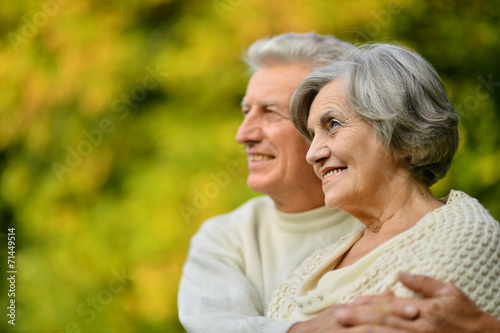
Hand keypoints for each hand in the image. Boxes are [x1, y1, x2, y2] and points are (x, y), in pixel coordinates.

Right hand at [288, 292, 417, 332]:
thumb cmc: (321, 327)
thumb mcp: (341, 312)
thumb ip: (366, 304)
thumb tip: (391, 291)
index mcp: (345, 310)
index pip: (372, 306)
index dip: (394, 307)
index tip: (416, 309)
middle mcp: (341, 318)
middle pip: (371, 316)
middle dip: (394, 316)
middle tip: (415, 315)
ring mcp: (338, 330)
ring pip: (366, 330)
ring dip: (387, 330)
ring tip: (405, 330)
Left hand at [353, 272, 499, 332]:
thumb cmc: (465, 313)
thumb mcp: (449, 291)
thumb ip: (423, 283)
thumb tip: (400, 273)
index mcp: (425, 310)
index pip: (392, 305)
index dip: (371, 303)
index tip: (353, 300)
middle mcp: (419, 327)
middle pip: (384, 322)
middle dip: (360, 319)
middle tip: (339, 316)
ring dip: (365, 332)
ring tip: (346, 330)